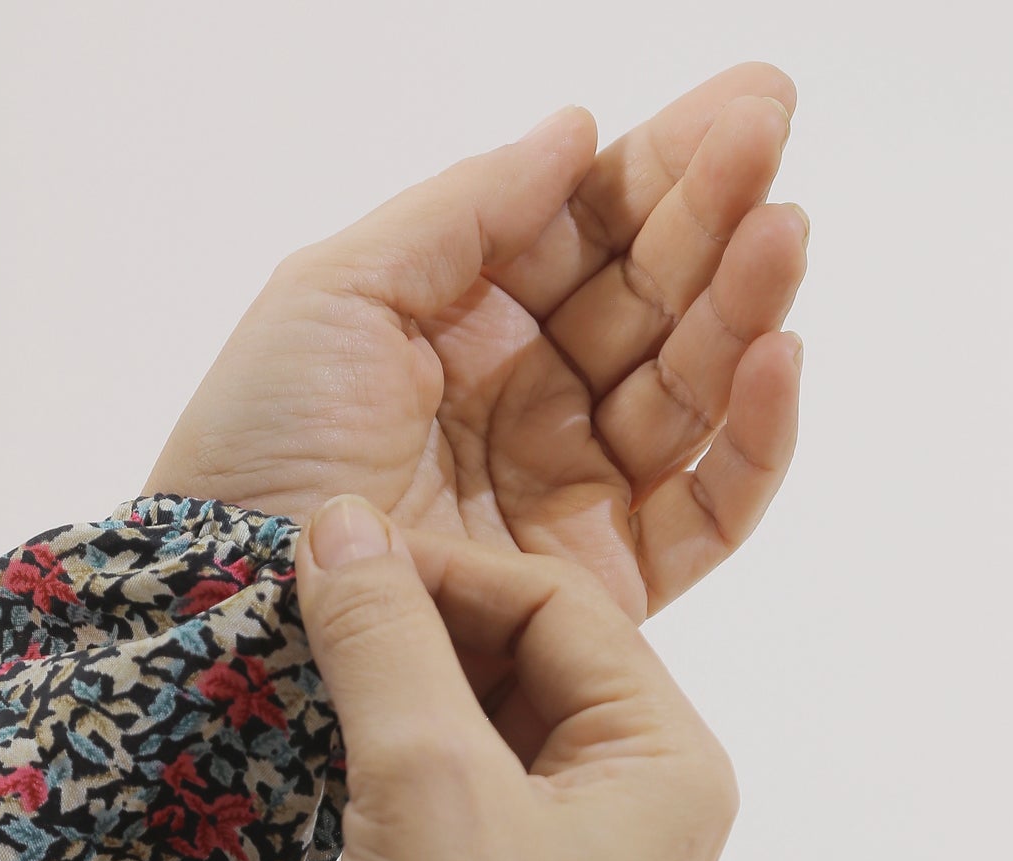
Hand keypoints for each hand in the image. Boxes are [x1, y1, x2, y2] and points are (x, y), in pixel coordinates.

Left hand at [144, 63, 806, 634]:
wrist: (232, 606)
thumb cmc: (256, 448)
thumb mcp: (336, 294)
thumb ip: (461, 212)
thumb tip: (575, 130)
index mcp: (470, 325)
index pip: (592, 230)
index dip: (666, 168)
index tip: (748, 102)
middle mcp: (533, 401)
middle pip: (653, 299)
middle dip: (716, 216)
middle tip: (771, 141)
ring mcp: (573, 491)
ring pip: (690, 390)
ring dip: (744, 306)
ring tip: (780, 233)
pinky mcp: (604, 582)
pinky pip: (705, 511)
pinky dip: (752, 441)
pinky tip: (774, 359)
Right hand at [290, 495, 740, 860]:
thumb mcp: (425, 777)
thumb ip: (383, 637)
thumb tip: (336, 524)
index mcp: (668, 764)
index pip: (562, 608)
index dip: (445, 570)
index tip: (335, 556)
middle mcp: (638, 808)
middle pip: (527, 661)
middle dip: (419, 629)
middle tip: (313, 605)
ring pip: (482, 726)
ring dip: (397, 692)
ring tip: (307, 666)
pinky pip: (452, 793)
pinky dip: (389, 758)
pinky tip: (321, 745)